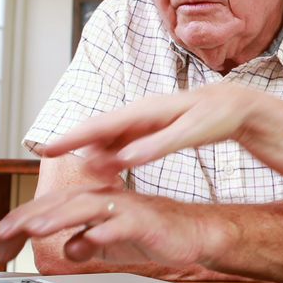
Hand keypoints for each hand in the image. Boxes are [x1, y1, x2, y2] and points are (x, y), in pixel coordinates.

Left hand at [0, 185, 208, 268]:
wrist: (193, 232)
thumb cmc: (151, 232)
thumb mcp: (108, 242)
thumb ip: (84, 243)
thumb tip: (65, 250)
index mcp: (93, 202)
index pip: (50, 207)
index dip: (21, 221)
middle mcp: (106, 199)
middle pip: (60, 202)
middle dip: (28, 217)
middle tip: (1, 234)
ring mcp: (125, 208)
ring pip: (86, 208)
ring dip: (57, 217)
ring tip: (33, 230)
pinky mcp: (145, 221)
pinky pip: (121, 226)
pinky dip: (103, 232)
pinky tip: (86, 241)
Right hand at [41, 84, 262, 177]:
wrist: (235, 104)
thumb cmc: (216, 116)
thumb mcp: (189, 134)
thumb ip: (156, 146)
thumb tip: (124, 160)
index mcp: (146, 111)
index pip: (100, 125)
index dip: (72, 137)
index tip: (47, 148)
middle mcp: (140, 113)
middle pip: (99, 132)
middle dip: (76, 148)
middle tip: (55, 168)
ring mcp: (145, 120)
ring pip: (110, 139)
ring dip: (94, 155)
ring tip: (80, 178)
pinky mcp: (151, 128)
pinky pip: (123, 142)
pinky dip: (111, 156)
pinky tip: (106, 172)